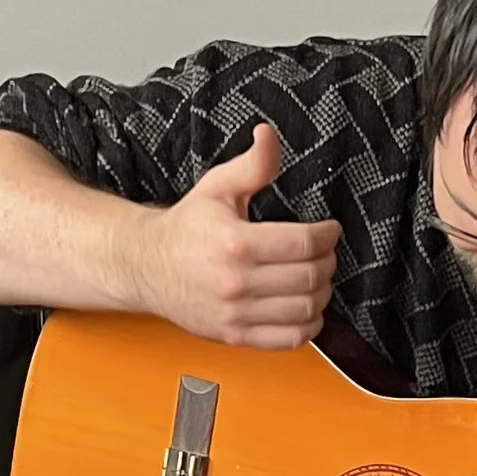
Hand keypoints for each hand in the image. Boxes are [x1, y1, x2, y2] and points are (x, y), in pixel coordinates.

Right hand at [143, 122, 338, 348]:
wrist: (147, 266)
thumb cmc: (185, 228)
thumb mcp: (217, 187)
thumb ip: (252, 164)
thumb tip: (268, 135)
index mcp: (235, 244)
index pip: (303, 244)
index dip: (327, 235)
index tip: (329, 230)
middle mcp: (236, 283)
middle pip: (309, 277)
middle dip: (327, 262)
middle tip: (324, 253)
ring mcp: (235, 314)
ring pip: (304, 310)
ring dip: (322, 293)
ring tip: (316, 278)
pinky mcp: (234, 335)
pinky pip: (288, 339)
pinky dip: (309, 326)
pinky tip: (306, 309)